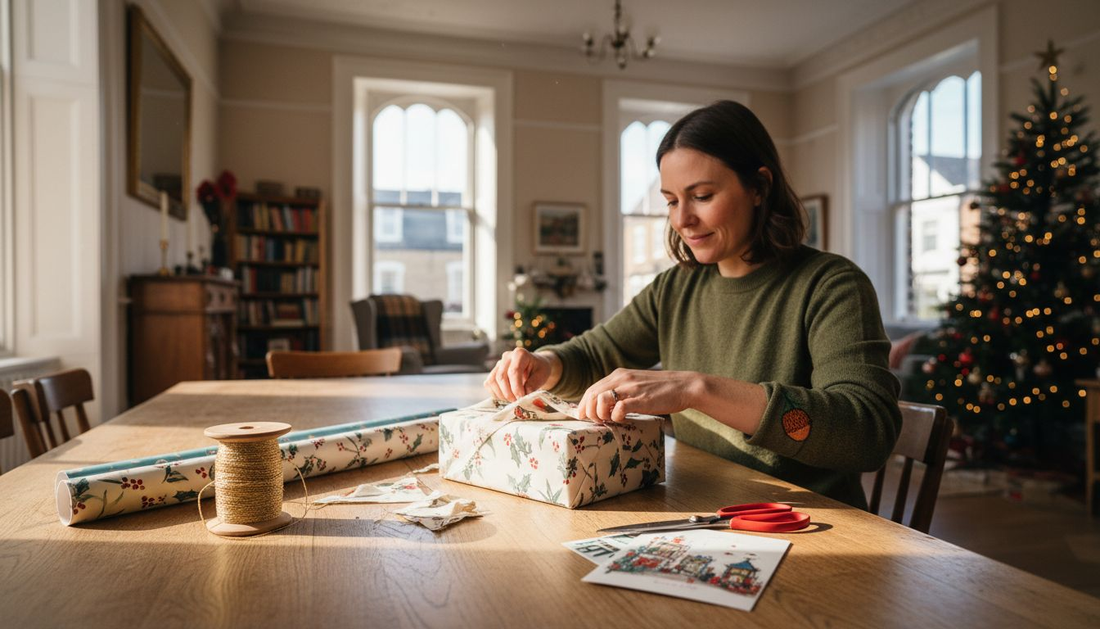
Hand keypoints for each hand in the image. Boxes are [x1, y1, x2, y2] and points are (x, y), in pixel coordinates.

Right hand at [484, 348, 557, 401]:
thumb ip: (534, 384)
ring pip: (492, 380)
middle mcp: (507, 356)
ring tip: (512, 400)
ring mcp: (498, 364)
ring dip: (501, 394)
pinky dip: (495, 393)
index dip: (516, 387)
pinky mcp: (494, 371)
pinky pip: (488, 384)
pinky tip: (506, 397)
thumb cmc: (539, 369)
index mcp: (520, 354)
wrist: (535, 365)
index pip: (514, 371)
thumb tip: (524, 394)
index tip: (521, 398)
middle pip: (501, 376)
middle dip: (508, 392)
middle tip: (517, 401)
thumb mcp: (542, 375)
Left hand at [577, 368, 699, 422]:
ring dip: (600, 414)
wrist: (685, 386)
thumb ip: (620, 391)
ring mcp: (631, 388)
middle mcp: (622, 378)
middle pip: (592, 395)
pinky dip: (615, 416)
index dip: (583, 405)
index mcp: (619, 375)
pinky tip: (622, 420)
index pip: (591, 389)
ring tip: (608, 420)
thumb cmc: (661, 389)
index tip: (583, 416)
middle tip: (595, 422)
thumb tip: (604, 406)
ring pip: (601, 399)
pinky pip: (619, 408)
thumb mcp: (635, 385)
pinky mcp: (641, 399)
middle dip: (588, 411)